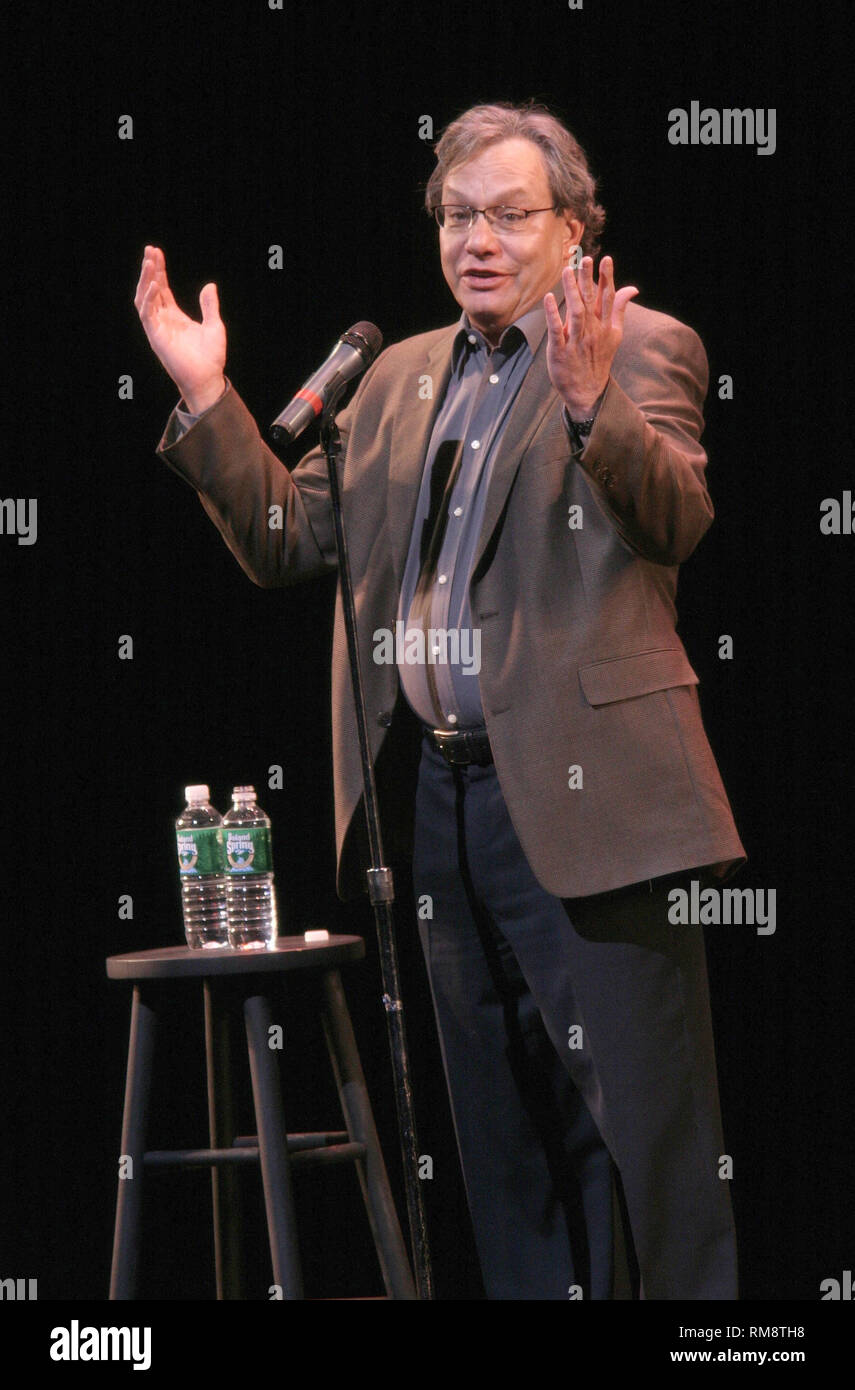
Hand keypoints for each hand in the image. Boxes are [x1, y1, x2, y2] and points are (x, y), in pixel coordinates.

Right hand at [134, 245, 226, 412]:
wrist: (208, 379)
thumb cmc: (210, 357)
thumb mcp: (215, 326)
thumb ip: (210, 306)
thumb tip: (210, 285)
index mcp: (175, 316)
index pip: (162, 288)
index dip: (159, 270)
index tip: (156, 252)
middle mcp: (163, 320)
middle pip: (151, 289)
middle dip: (149, 270)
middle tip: (149, 250)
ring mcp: (158, 328)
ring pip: (144, 299)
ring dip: (145, 280)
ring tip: (149, 262)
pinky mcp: (156, 337)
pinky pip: (147, 315)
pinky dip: (149, 299)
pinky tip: (153, 285)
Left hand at [544, 255, 638, 416]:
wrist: (588, 392)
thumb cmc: (599, 359)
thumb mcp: (614, 335)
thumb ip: (620, 310)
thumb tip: (632, 288)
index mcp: (604, 326)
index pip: (607, 298)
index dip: (607, 278)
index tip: (605, 259)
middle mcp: (592, 332)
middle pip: (590, 301)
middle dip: (588, 279)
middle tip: (585, 259)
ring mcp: (576, 342)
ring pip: (575, 313)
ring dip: (571, 292)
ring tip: (567, 271)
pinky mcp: (560, 352)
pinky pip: (557, 331)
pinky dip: (553, 315)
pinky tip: (549, 298)